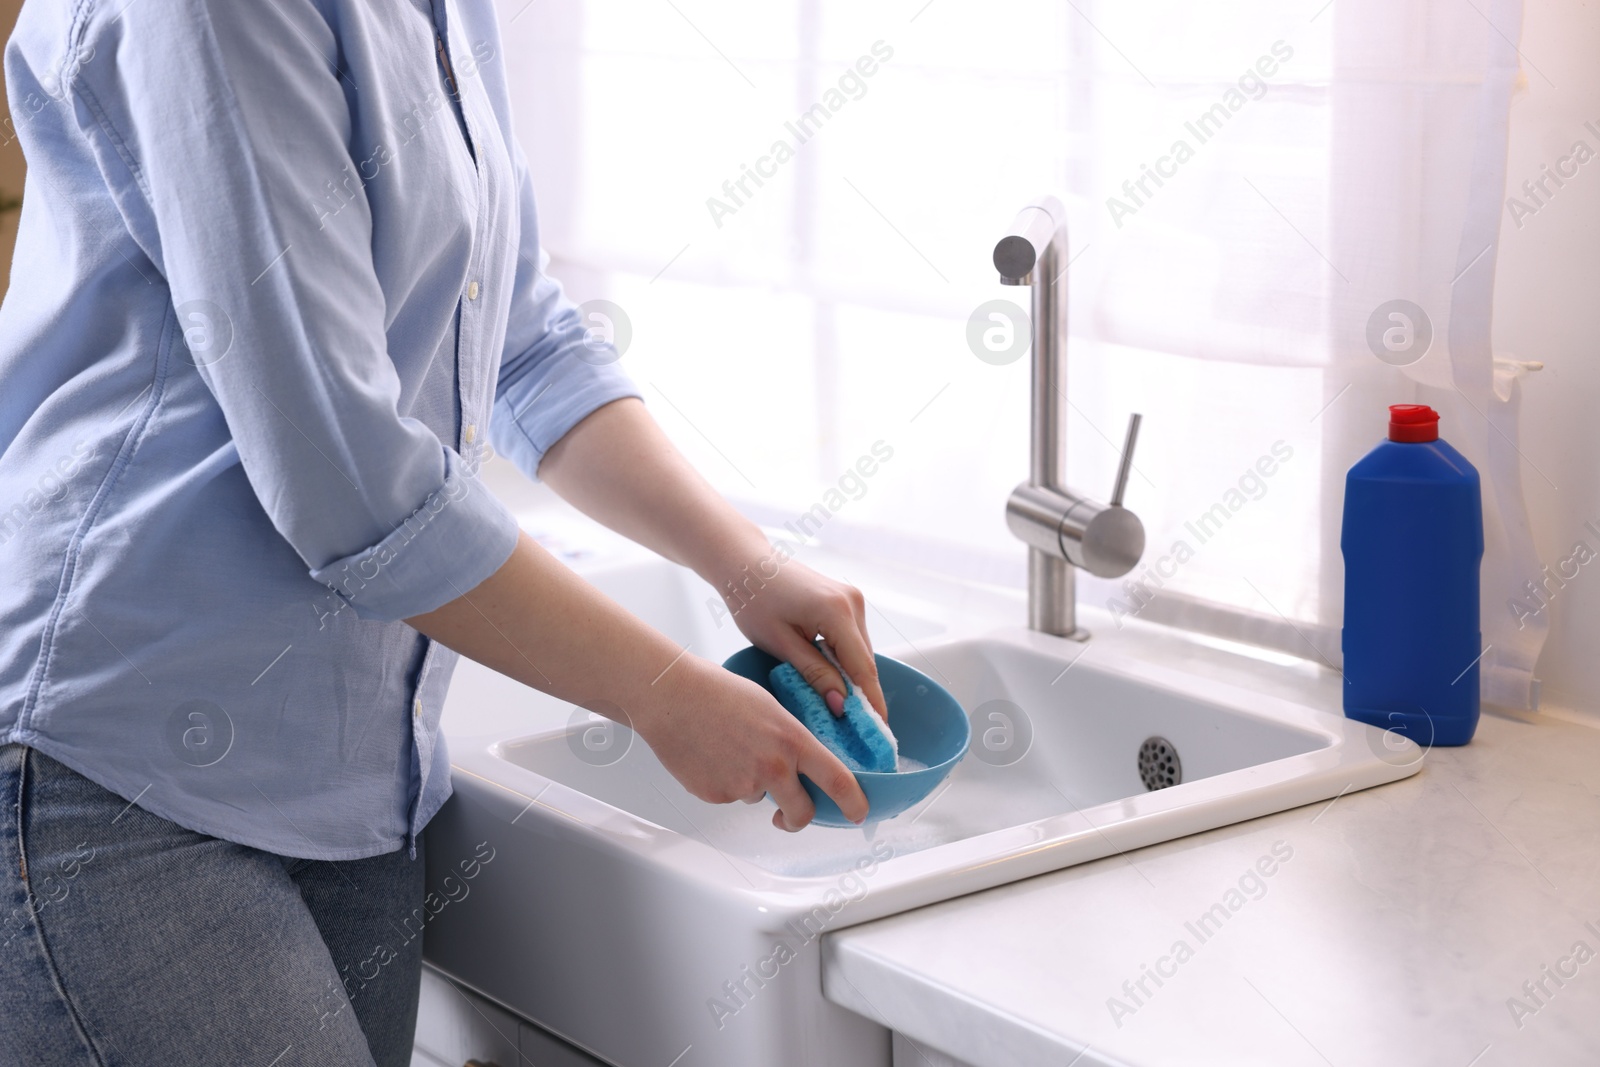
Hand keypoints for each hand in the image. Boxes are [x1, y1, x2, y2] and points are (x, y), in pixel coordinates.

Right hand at [635, 656, 867, 830]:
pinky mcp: (716, 796)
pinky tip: (711, 756)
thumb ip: (790, 739)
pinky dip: (725, 783)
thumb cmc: (717, 692)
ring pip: (759, 798)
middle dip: (798, 819)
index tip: (859, 812)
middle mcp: (773, 768)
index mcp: (792, 741)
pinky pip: (731, 796)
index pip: (838, 780)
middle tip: (790, 815)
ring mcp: (743, 786)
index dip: (854, 802)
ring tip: (728, 751)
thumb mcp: (771, 707)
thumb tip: (801, 763)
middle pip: (802, 813)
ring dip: (752, 785)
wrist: (671, 697)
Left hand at [722, 554, 888, 720]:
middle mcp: (853, 602)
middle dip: (862, 695)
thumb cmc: (753, 600)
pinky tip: (834, 681)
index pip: (862, 668)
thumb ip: (814, 674)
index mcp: (836, 611)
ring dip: (853, 679)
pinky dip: (846, 661)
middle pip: (865, 661)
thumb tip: (841, 705)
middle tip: (858, 732)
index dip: (871, 703)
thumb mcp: (780, 644)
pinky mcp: (846, 599)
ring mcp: (852, 598)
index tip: (877, 732)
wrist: (745, 563)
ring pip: (860, 651)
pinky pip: (852, 639)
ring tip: (844, 712)